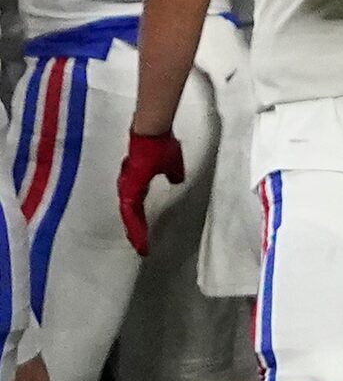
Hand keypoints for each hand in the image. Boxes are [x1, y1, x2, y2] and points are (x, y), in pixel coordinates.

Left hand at [116, 130, 184, 256]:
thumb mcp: (171, 163)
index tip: (145, 235)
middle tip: (142, 247)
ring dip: (135, 229)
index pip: (137, 206)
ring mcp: (128, 187)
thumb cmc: (161, 144)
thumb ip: (171, 173)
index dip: (140, 221)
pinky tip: (139, 234)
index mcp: (138, 181)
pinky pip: (130, 211)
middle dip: (136, 231)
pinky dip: (135, 224)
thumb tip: (176, 180)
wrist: (152, 132)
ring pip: (129, 215)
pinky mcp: (130, 187)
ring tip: (141, 244)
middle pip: (130, 214)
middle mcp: (129, 186)